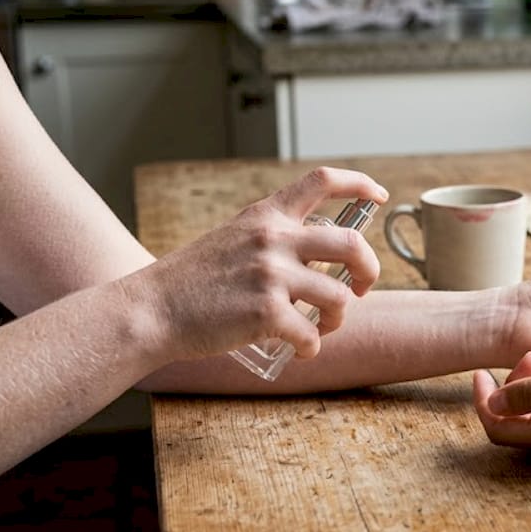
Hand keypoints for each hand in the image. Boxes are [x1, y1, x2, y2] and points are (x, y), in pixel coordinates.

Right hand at [130, 167, 388, 360]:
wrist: (150, 311)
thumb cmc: (192, 282)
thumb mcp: (234, 239)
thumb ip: (272, 239)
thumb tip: (320, 258)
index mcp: (266, 215)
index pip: (322, 181)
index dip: (360, 184)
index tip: (379, 196)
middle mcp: (273, 239)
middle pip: (352, 243)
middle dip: (370, 269)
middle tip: (361, 287)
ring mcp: (270, 276)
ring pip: (339, 297)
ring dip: (339, 318)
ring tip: (321, 327)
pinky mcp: (265, 314)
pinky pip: (312, 334)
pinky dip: (311, 347)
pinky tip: (299, 350)